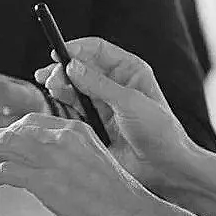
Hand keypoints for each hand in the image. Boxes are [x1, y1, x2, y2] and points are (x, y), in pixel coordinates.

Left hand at [0, 113, 154, 215]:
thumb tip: (40, 162)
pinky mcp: (45, 181)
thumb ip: (66, 153)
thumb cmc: (114, 194)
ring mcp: (52, 158)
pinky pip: (7, 172)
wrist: (130, 212)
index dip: (6, 129)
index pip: (30, 121)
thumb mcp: (90, 158)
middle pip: (13, 129)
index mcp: (74, 128)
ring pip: (5, 145)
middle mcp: (62, 137)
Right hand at [37, 36, 197, 191]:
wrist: (164, 167)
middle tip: (51, 78)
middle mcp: (115, 83)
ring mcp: (104, 103)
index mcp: (130, 70)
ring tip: (52, 89)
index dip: (77, 48)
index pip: (97, 49)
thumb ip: (99, 85)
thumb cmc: (159, 131)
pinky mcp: (96, 122)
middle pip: (81, 66)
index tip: (58, 53)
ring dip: (60, 85)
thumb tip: (72, 67)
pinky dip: (63, 103)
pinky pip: (74, 107)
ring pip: (74, 86)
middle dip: (64, 69)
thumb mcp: (130, 103)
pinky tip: (56, 101)